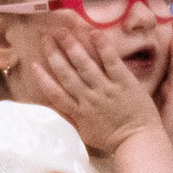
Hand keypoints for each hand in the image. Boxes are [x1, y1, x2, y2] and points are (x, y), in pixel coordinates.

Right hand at [32, 33, 162, 154]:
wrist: (139, 141)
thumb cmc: (112, 139)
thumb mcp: (85, 133)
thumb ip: (69, 118)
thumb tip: (50, 106)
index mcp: (78, 112)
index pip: (55, 93)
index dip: (42, 78)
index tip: (33, 64)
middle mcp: (89, 98)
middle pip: (67, 74)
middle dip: (54, 54)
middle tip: (45, 37)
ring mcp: (106, 89)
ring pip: (85, 65)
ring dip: (72, 47)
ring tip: (62, 31)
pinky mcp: (124, 82)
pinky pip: (111, 62)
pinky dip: (102, 47)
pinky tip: (93, 32)